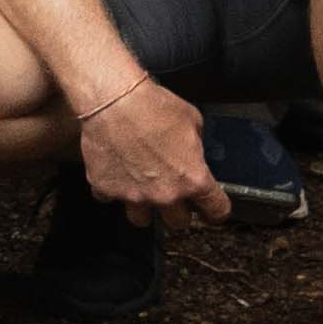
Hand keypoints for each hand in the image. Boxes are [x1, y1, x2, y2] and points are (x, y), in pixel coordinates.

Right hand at [75, 77, 227, 230]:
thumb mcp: (192, 120)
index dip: (216, 210)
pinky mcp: (105, 188)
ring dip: (143, 207)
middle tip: (171, 192)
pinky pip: (108, 197)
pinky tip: (113, 172)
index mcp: (193, 180)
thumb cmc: (153, 106)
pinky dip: (111, 187)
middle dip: (177, 210)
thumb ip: (195, 145)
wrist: (114, 100)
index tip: (211, 209)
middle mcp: (165, 194)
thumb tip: (190, 150)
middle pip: (178, 223)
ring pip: (141, 220)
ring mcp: (134, 195)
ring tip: (140, 189)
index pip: (217, 211)